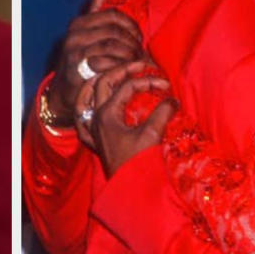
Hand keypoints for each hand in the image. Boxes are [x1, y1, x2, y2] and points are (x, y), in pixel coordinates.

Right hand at [48, 0, 144, 122]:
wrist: (64, 91)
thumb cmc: (81, 60)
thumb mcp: (87, 33)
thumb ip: (96, 8)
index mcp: (80, 23)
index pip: (113, 15)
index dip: (130, 26)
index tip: (139, 38)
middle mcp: (75, 34)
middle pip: (115, 31)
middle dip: (132, 43)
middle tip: (141, 54)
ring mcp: (75, 51)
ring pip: (113, 46)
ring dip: (130, 56)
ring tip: (137, 63)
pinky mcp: (78, 68)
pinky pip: (107, 63)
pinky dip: (121, 67)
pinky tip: (127, 72)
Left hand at [75, 61, 176, 176]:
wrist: (128, 188)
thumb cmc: (138, 162)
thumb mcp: (152, 135)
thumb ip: (162, 113)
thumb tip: (173, 100)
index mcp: (107, 114)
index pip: (127, 86)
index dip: (147, 81)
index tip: (165, 84)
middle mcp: (95, 117)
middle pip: (102, 83)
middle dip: (120, 70)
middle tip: (138, 65)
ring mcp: (92, 128)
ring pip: (86, 97)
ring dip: (97, 82)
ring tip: (108, 73)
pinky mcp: (94, 139)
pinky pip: (82, 118)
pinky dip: (85, 106)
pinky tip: (90, 102)